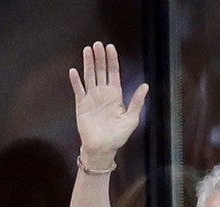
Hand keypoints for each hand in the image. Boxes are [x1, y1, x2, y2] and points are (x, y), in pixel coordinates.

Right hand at [68, 42, 147, 164]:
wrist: (102, 149)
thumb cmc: (118, 136)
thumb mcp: (131, 119)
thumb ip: (136, 102)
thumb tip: (145, 86)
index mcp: (115, 95)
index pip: (113, 73)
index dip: (112, 60)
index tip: (110, 48)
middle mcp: (103, 93)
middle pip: (101, 71)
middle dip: (99, 58)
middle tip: (97, 44)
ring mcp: (91, 98)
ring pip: (89, 76)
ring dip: (88, 64)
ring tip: (87, 50)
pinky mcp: (81, 105)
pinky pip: (78, 90)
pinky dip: (76, 81)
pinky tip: (74, 71)